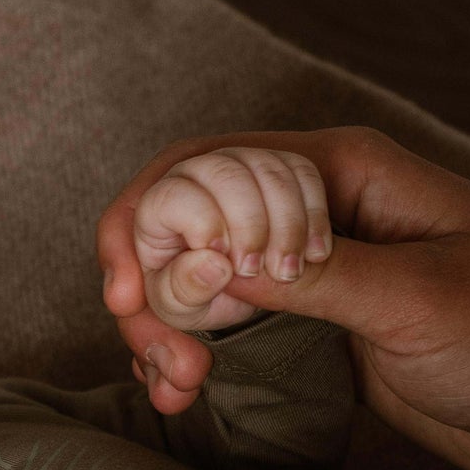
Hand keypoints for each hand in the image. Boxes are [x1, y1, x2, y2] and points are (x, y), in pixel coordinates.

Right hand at [99, 127, 469, 469]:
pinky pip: (216, 329)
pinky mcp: (299, 325)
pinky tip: (183, 394)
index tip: (130, 300)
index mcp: (341, 172)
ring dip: (162, 334)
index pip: (205, 167)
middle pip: (182, 226)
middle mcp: (309, 210)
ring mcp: (301, 269)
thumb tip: (210, 263)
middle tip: (165, 362)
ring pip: (189, 283)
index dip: (147, 223)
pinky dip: (185, 358)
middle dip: (152, 293)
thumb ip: (315, 276)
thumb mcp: (419, 299)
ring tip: (177, 388)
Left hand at [132, 145, 332, 335]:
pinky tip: (314, 253)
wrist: (234, 287)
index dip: (201, 224)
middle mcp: (193, 175)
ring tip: (287, 272)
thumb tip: (212, 266)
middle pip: (224, 174)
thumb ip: (183, 290)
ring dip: (286, 224)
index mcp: (156, 208)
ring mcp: (237, 163)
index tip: (223, 262)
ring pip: (267, 170)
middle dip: (249, 226)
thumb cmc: (195, 293)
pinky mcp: (276, 165)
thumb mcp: (181, 306)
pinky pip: (302, 172)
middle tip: (258, 271)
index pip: (172, 196)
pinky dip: (313, 213)